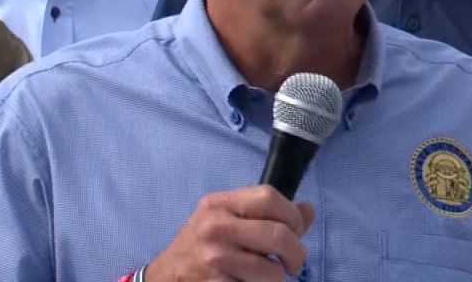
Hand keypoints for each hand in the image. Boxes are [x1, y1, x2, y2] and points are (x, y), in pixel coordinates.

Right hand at [145, 185, 315, 281]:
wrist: (164, 278)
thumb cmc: (199, 247)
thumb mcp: (225, 219)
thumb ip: (265, 213)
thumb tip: (307, 210)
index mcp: (219, 204)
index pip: (269, 197)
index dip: (292, 215)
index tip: (295, 231)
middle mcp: (216, 228)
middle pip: (278, 234)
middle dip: (296, 253)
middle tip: (293, 263)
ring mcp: (215, 260)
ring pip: (273, 271)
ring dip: (278, 278)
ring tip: (266, 276)